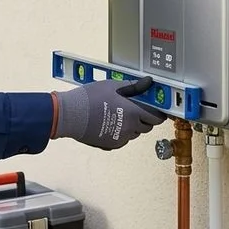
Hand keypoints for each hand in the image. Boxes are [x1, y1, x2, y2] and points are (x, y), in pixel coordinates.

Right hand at [52, 77, 167, 150]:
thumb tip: (148, 82)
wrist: (70, 115)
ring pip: (135, 133)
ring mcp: (121, 139)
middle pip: (147, 126)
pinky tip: (110, 123)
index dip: (158, 113)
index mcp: (133, 113)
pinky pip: (123, 139)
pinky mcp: (111, 145)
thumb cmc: (90, 98)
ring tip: (118, 114)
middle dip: (145, 118)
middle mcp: (130, 128)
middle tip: (135, 108)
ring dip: (133, 126)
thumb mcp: (113, 86)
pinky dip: (121, 132)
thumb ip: (133, 86)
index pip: (157, 117)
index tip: (157, 109)